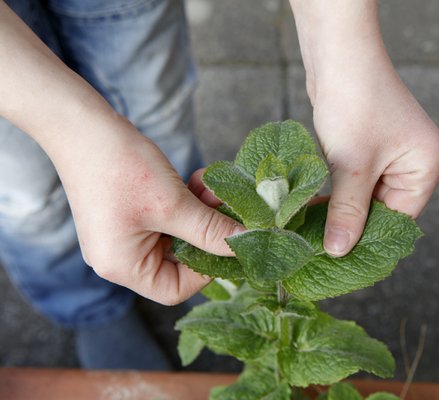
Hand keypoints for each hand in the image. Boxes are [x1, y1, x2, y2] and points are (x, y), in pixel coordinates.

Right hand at [61, 122, 243, 304]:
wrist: (82, 126)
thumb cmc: (120, 167)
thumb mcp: (172, 203)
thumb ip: (210, 228)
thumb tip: (246, 241)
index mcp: (122, 266)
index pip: (174, 290)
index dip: (207, 270)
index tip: (229, 243)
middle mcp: (119, 257)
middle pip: (177, 262)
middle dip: (206, 234)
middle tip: (226, 208)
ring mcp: (122, 235)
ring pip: (176, 237)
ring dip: (200, 214)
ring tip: (212, 189)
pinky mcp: (128, 214)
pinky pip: (166, 219)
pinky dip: (186, 204)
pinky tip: (199, 181)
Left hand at [312, 65, 438, 256]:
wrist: (338, 56)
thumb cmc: (354, 102)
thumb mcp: (352, 165)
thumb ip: (347, 211)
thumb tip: (339, 251)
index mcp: (427, 166)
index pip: (400, 217)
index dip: (369, 238)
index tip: (340, 258)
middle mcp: (415, 161)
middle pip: (383, 209)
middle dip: (352, 224)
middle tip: (321, 247)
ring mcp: (393, 153)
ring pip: (366, 196)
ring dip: (341, 208)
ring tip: (314, 230)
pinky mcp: (371, 146)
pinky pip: (356, 180)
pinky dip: (338, 192)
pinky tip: (316, 206)